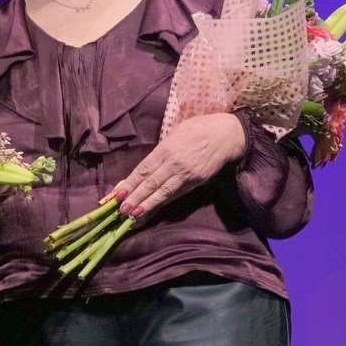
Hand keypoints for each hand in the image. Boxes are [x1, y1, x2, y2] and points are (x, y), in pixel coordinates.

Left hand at [104, 113, 245, 219]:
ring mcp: (186, 174)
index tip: (118, 194)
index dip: (130, 183)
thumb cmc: (198, 129)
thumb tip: (145, 168)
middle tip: (121, 210)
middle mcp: (174, 163)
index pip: (143, 169)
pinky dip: (163, 203)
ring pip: (163, 192)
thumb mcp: (175, 134)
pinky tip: (153, 210)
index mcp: (165, 149)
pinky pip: (176, 194)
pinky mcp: (197, 181)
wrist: (226, 134)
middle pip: (151, 183)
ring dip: (147, 205)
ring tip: (134, 215)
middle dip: (135, 198)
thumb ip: (160, 151)